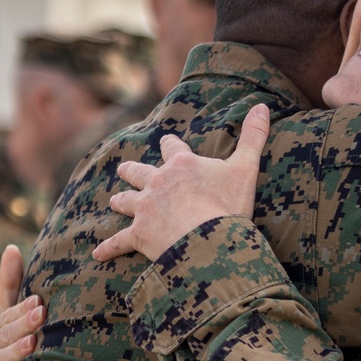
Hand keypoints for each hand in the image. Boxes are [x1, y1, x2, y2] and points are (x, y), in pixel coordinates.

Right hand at [0, 245, 44, 360]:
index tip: (41, 300)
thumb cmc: (3, 359)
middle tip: (42, 314)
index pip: (7, 318)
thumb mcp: (6, 325)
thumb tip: (12, 247)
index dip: (22, 310)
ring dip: (14, 353)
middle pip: (2, 337)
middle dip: (21, 325)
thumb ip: (9, 290)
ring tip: (31, 344)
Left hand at [93, 101, 269, 262]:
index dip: (170, 145)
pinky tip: (97, 254)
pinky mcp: (139, 235)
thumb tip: (263, 106)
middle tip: (124, 169)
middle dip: (132, 171)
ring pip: (126, 201)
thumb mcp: (245, 169)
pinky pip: (119, 242)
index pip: (172, 148)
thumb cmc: (228, 206)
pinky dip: (108, 248)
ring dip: (120, 200)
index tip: (165, 142)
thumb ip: (253, 137)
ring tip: (114, 201)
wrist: (208, 240)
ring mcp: (145, 209)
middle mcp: (158, 183)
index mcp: (181, 165)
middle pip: (140, 172)